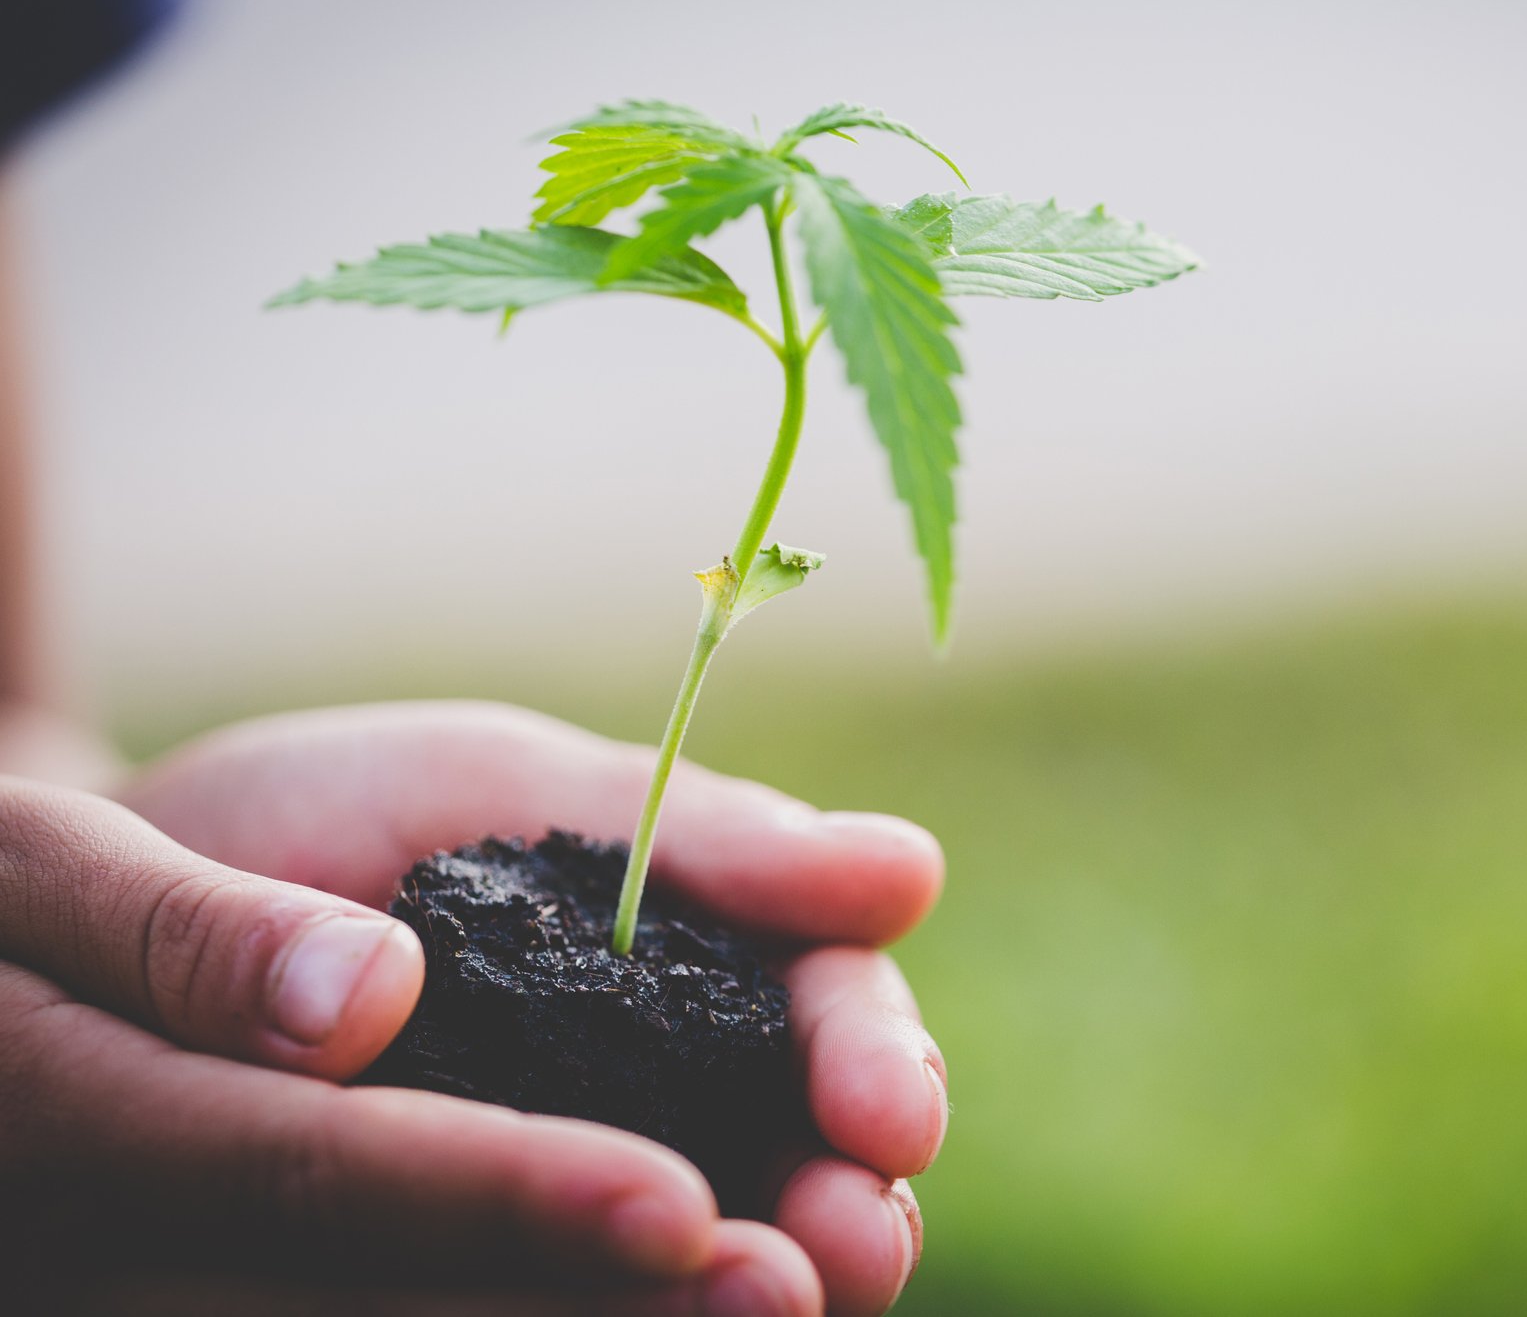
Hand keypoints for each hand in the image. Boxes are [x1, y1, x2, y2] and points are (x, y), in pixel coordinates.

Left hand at [1, 701, 946, 1316]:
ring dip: (771, 1276)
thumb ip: (696, 833)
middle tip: (859, 1238)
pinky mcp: (462, 1262)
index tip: (883, 1107)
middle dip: (855, 1201)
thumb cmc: (311, 826)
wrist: (80, 928)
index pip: (826, 1005)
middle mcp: (652, 1082)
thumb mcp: (503, 789)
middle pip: (806, 1156)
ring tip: (787, 1294)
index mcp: (686, 951)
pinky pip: (560, 1290)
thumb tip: (917, 871)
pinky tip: (668, 1306)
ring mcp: (563, 1183)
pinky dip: (632, 1304)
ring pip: (707, 1253)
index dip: (874, 1053)